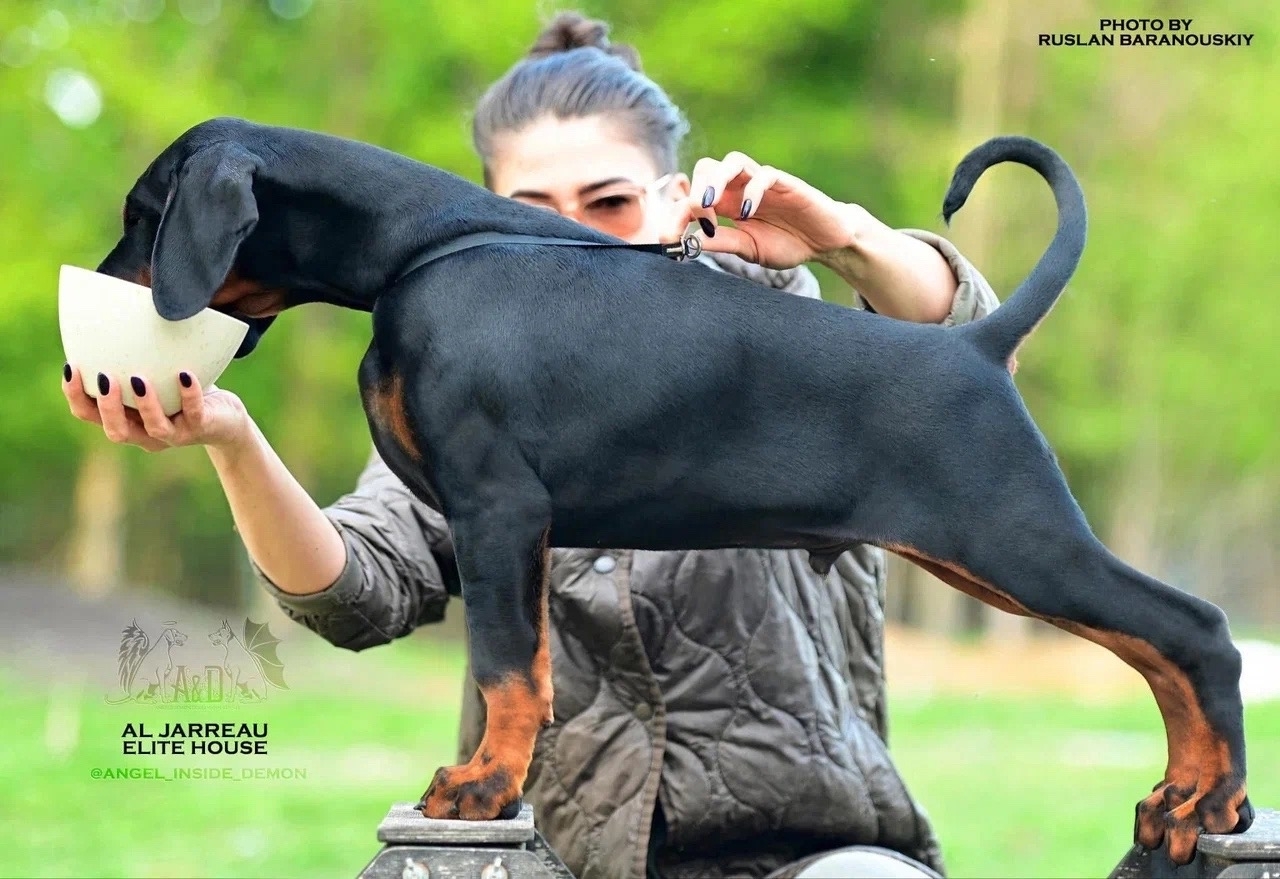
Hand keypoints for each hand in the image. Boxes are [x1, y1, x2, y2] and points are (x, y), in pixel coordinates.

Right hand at [63, 365, 251, 452]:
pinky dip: (188, 394)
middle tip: (103, 377)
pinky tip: (184, 374)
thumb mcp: (153, 374)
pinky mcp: (201, 428)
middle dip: (106, 407)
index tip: (72, 368)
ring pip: (154, 428)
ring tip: (138, 378)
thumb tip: (113, 309)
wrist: (224, 418)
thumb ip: (132, 360)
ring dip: (144, 404)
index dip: (76, 396)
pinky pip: (194, 414)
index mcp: (126, 420)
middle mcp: (146, 433)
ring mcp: (174, 434)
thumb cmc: (180, 391)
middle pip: (116, 431)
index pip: (90, 414)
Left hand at [683, 151, 865, 269]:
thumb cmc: (788, 243)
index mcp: (728, 203)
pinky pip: (765, 175)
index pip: (694, 193)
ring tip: (707, 204)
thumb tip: (687, 243)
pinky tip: (747, 213)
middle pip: (707, 167)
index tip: (671, 236)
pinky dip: (752, 191)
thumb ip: (721, 242)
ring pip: (732, 161)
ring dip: (715, 179)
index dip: (678, 210)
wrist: (826, 242)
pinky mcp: (786, 183)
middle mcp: (741, 187)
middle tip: (695, 218)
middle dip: (694, 190)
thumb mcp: (748, 248)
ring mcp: (762, 182)